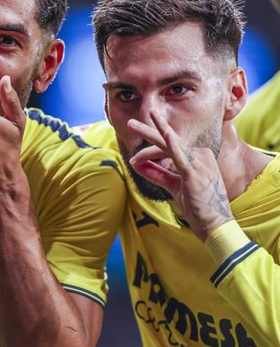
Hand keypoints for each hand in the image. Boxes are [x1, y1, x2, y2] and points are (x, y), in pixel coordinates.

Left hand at [128, 111, 232, 239]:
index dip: (148, 153)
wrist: (215, 224)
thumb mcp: (173, 185)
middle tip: (130, 122)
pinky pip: (181, 157)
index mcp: (197, 156)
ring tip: (132, 124)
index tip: (133, 155)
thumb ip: (156, 173)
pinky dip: (173, 146)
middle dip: (148, 130)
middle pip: (168, 140)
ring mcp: (199, 163)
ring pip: (168, 146)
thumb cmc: (197, 204)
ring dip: (149, 135)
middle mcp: (199, 155)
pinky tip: (166, 134)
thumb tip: (136, 164)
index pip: (168, 148)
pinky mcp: (196, 173)